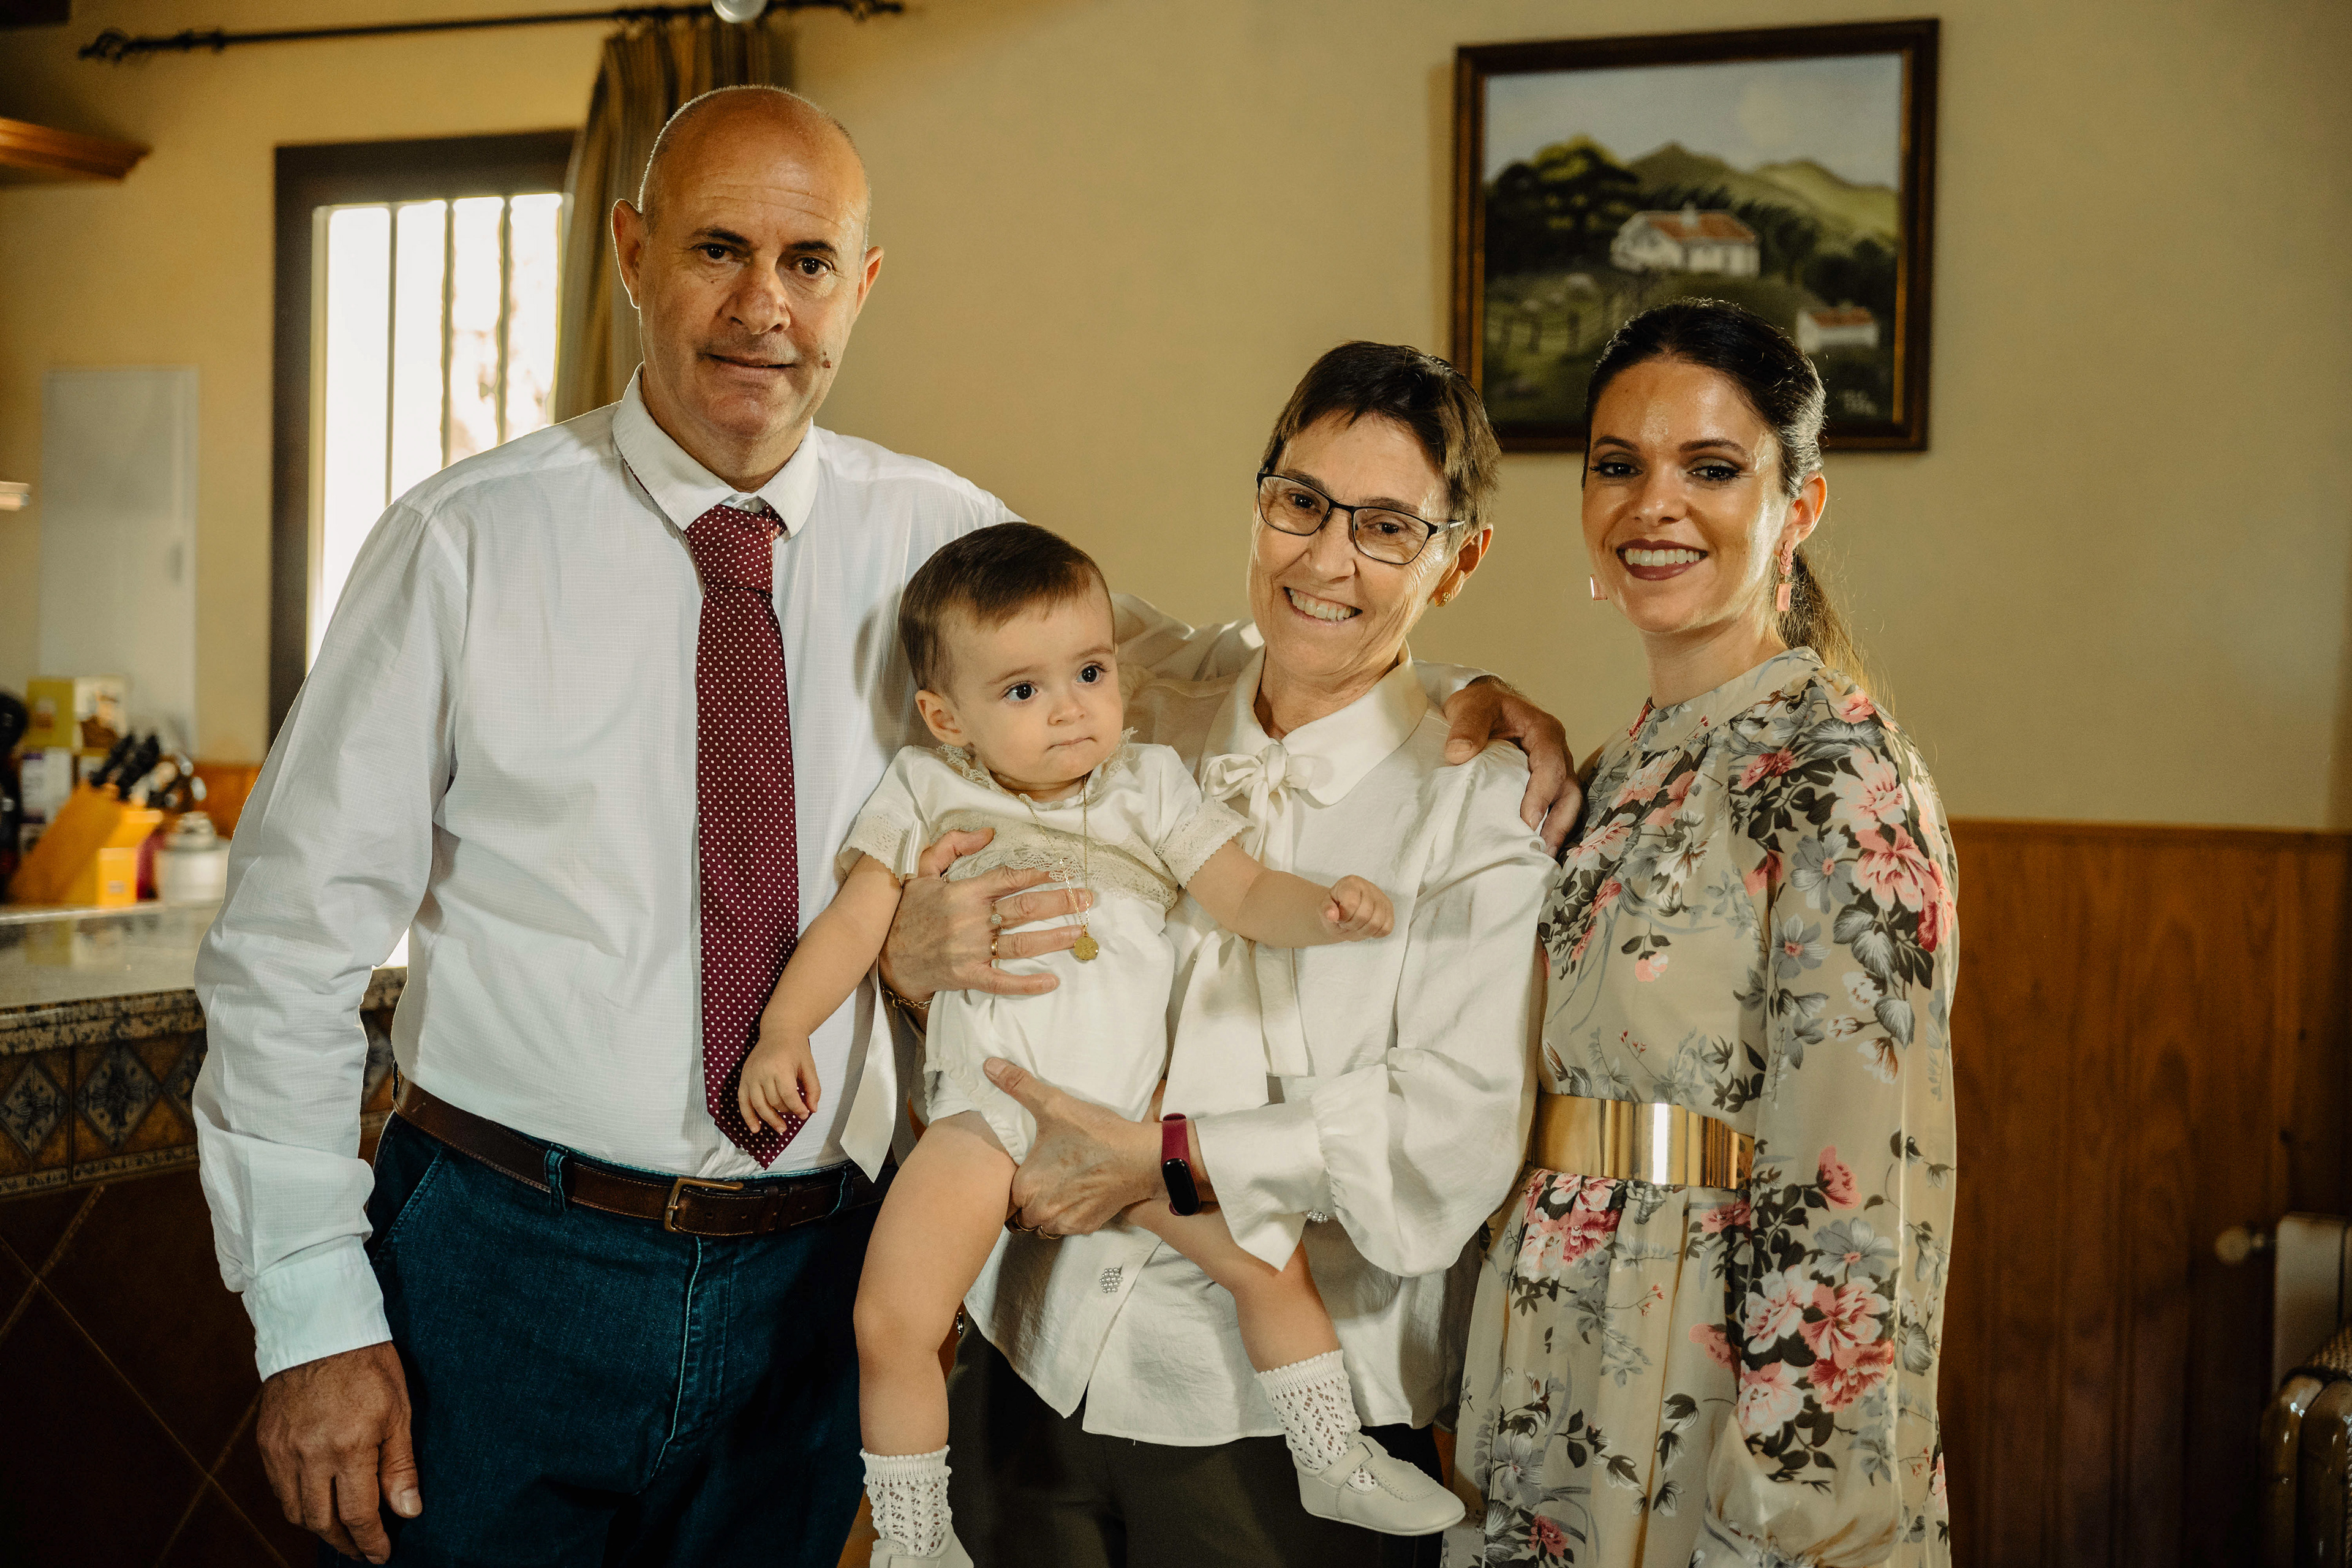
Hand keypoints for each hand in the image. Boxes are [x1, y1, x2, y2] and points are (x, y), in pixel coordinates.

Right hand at [256, 1341, 419, 1563]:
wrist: (319, 1326)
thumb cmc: (368, 1363)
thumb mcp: (398, 1411)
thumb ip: (400, 1466)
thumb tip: (408, 1511)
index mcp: (348, 1447)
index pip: (357, 1515)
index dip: (370, 1541)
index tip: (382, 1554)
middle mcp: (310, 1455)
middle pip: (322, 1521)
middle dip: (345, 1542)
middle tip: (362, 1549)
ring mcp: (283, 1450)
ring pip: (295, 1511)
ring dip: (319, 1527)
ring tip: (342, 1530)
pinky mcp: (266, 1442)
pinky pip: (278, 1488)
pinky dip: (296, 1503)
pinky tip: (316, 1501)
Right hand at [739, 1027, 819, 1131]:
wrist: (779, 1032)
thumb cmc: (796, 1049)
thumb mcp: (809, 1066)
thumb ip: (813, 1088)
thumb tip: (812, 1110)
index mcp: (780, 1067)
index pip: (788, 1095)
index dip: (798, 1108)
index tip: (805, 1114)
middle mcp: (762, 1072)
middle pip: (774, 1101)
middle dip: (787, 1112)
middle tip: (796, 1115)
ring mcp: (750, 1076)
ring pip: (758, 1105)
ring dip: (769, 1119)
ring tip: (781, 1128)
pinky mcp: (743, 1078)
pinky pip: (743, 1102)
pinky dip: (748, 1117)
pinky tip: (756, 1128)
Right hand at [879, 828, 1094, 1003]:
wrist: (888, 956)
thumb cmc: (909, 912)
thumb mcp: (922, 870)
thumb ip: (951, 845)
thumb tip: (987, 832)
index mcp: (963, 892)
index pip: (1008, 878)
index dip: (1038, 874)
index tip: (1064, 871)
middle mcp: (971, 920)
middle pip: (1025, 908)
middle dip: (1060, 902)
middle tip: (1088, 899)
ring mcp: (971, 950)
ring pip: (1021, 943)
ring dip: (1055, 937)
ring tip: (1082, 931)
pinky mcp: (968, 976)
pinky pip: (1003, 981)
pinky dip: (1028, 983)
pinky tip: (1052, 981)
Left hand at [987, 1057, 1161, 1237]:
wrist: (1142, 1158)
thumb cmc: (1097, 1133)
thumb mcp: (1054, 1104)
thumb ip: (1019, 1086)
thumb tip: (990, 1066)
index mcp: (1026, 1185)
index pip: (1000, 1198)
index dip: (1006, 1185)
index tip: (1019, 1172)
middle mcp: (1040, 1210)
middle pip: (1018, 1215)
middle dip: (1023, 1201)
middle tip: (1037, 1178)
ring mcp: (1064, 1222)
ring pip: (1040, 1225)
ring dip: (1043, 1211)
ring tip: (1054, 1187)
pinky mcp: (1085, 1226)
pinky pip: (1064, 1228)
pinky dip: (1066, 1215)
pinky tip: (1075, 1193)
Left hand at [1320, 875, 1392, 939]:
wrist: (1345, 908)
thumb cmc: (1335, 907)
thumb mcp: (1325, 907)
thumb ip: (1326, 910)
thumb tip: (1332, 916)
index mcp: (1351, 883)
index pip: (1351, 904)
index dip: (1343, 917)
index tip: (1338, 917)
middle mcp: (1369, 887)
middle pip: (1365, 916)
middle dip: (1352, 925)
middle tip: (1346, 923)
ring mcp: (1381, 898)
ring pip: (1377, 923)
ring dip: (1363, 931)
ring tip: (1355, 925)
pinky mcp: (1389, 909)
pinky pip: (1386, 928)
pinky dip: (1374, 933)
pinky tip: (1365, 927)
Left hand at [1441, 676, 1580, 852]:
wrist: (1482, 703)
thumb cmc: (1480, 704)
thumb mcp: (1470, 707)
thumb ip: (1467, 727)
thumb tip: (1459, 753)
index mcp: (1544, 731)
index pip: (1550, 766)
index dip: (1541, 795)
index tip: (1527, 821)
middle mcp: (1556, 750)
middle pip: (1568, 790)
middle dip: (1558, 822)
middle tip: (1541, 850)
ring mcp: (1553, 767)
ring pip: (1566, 801)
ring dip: (1556, 828)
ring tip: (1540, 856)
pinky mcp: (1543, 780)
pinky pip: (1554, 804)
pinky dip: (1548, 824)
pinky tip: (1535, 845)